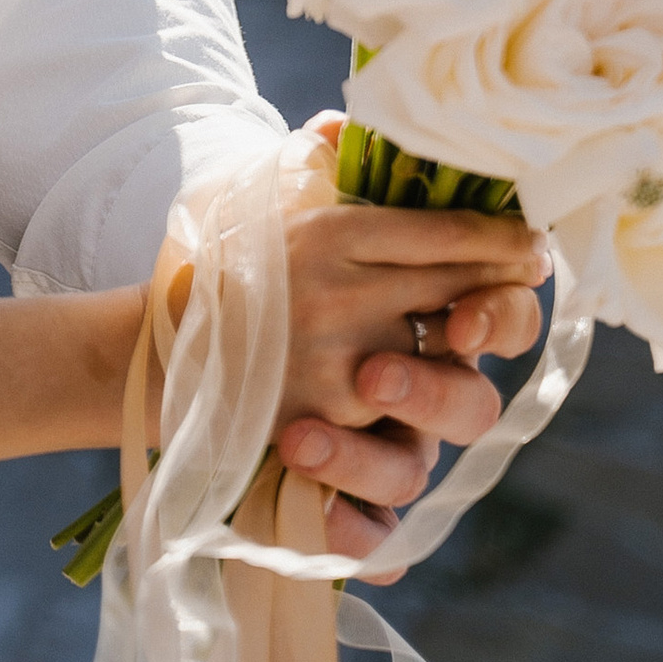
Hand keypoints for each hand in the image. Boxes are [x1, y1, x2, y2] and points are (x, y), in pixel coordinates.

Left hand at [269, 140, 547, 574]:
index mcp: (419, 308)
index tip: (463, 310)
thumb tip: (337, 123)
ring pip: (413, 475)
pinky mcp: (336, 500)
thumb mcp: (278, 208)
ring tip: (299, 439)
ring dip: (366, 464)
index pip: (500, 311)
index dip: (501, 311)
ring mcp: (378, 446)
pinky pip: (367, 537)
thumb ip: (322, 166)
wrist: (161, 342)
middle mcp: (412, 380)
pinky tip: (318, 524)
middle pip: (472, 405)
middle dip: (432, 392)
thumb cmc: (241, 267)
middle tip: (372, 377)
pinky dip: (351, 537)